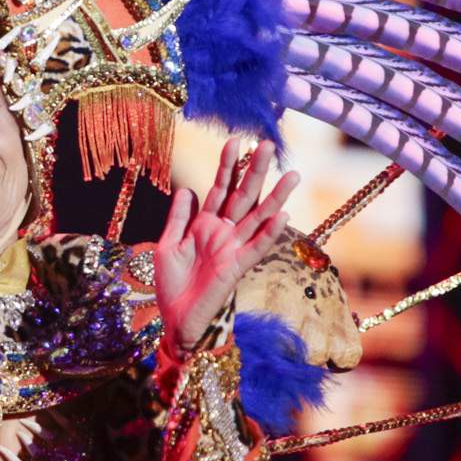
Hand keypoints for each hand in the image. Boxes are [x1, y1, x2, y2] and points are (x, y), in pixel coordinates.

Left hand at [156, 135, 298, 354]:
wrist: (175, 320)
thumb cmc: (171, 285)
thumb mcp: (168, 245)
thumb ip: (178, 218)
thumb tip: (187, 188)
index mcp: (204, 224)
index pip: (219, 188)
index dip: (227, 166)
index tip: (235, 140)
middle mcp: (223, 232)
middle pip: (243, 196)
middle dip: (255, 171)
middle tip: (269, 145)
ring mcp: (233, 248)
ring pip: (258, 217)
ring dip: (275, 196)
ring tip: (292, 175)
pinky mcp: (237, 268)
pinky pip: (257, 247)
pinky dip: (270, 231)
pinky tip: (283, 214)